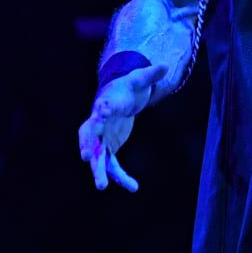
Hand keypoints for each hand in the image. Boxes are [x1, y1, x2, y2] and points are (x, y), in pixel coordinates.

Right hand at [78, 63, 168, 192]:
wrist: (119, 99)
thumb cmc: (127, 87)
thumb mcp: (139, 80)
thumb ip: (150, 75)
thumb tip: (165, 65)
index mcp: (105, 104)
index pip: (100, 110)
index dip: (99, 114)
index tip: (100, 115)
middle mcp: (98, 123)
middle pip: (89, 136)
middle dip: (87, 147)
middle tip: (86, 158)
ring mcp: (101, 138)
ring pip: (97, 156)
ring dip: (98, 171)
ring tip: (101, 186)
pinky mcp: (108, 149)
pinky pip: (113, 165)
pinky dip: (121, 177)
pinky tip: (133, 187)